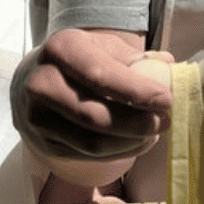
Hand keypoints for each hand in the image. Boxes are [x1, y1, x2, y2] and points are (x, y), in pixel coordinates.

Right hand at [12, 29, 171, 184]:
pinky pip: (87, 155)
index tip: (167, 101)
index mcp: (62, 49)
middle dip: (138, 124)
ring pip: (92, 143)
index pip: (101, 76)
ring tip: (153, 134)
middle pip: (96, 116)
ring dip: (131, 142)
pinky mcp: (43, 142)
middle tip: (165, 122)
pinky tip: (135, 142)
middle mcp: (42, 82)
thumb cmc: (81, 62)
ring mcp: (38, 116)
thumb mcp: (104, 48)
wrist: (35, 79)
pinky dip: (118, 153)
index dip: (137, 92)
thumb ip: (137, 58)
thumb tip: (169, 67)